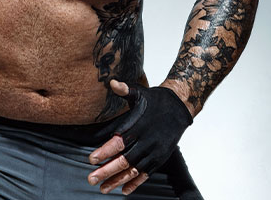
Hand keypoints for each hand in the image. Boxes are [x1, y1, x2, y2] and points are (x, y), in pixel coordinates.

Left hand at [87, 80, 192, 194]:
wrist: (180, 107)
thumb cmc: (155, 99)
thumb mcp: (139, 92)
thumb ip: (125, 89)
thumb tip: (112, 82)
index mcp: (138, 126)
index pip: (120, 142)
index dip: (106, 152)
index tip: (91, 159)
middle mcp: (147, 141)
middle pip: (124, 160)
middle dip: (107, 171)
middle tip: (91, 179)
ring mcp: (154, 152)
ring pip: (134, 171)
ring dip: (118, 181)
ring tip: (103, 189)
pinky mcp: (160, 158)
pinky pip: (147, 174)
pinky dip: (136, 183)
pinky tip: (124, 190)